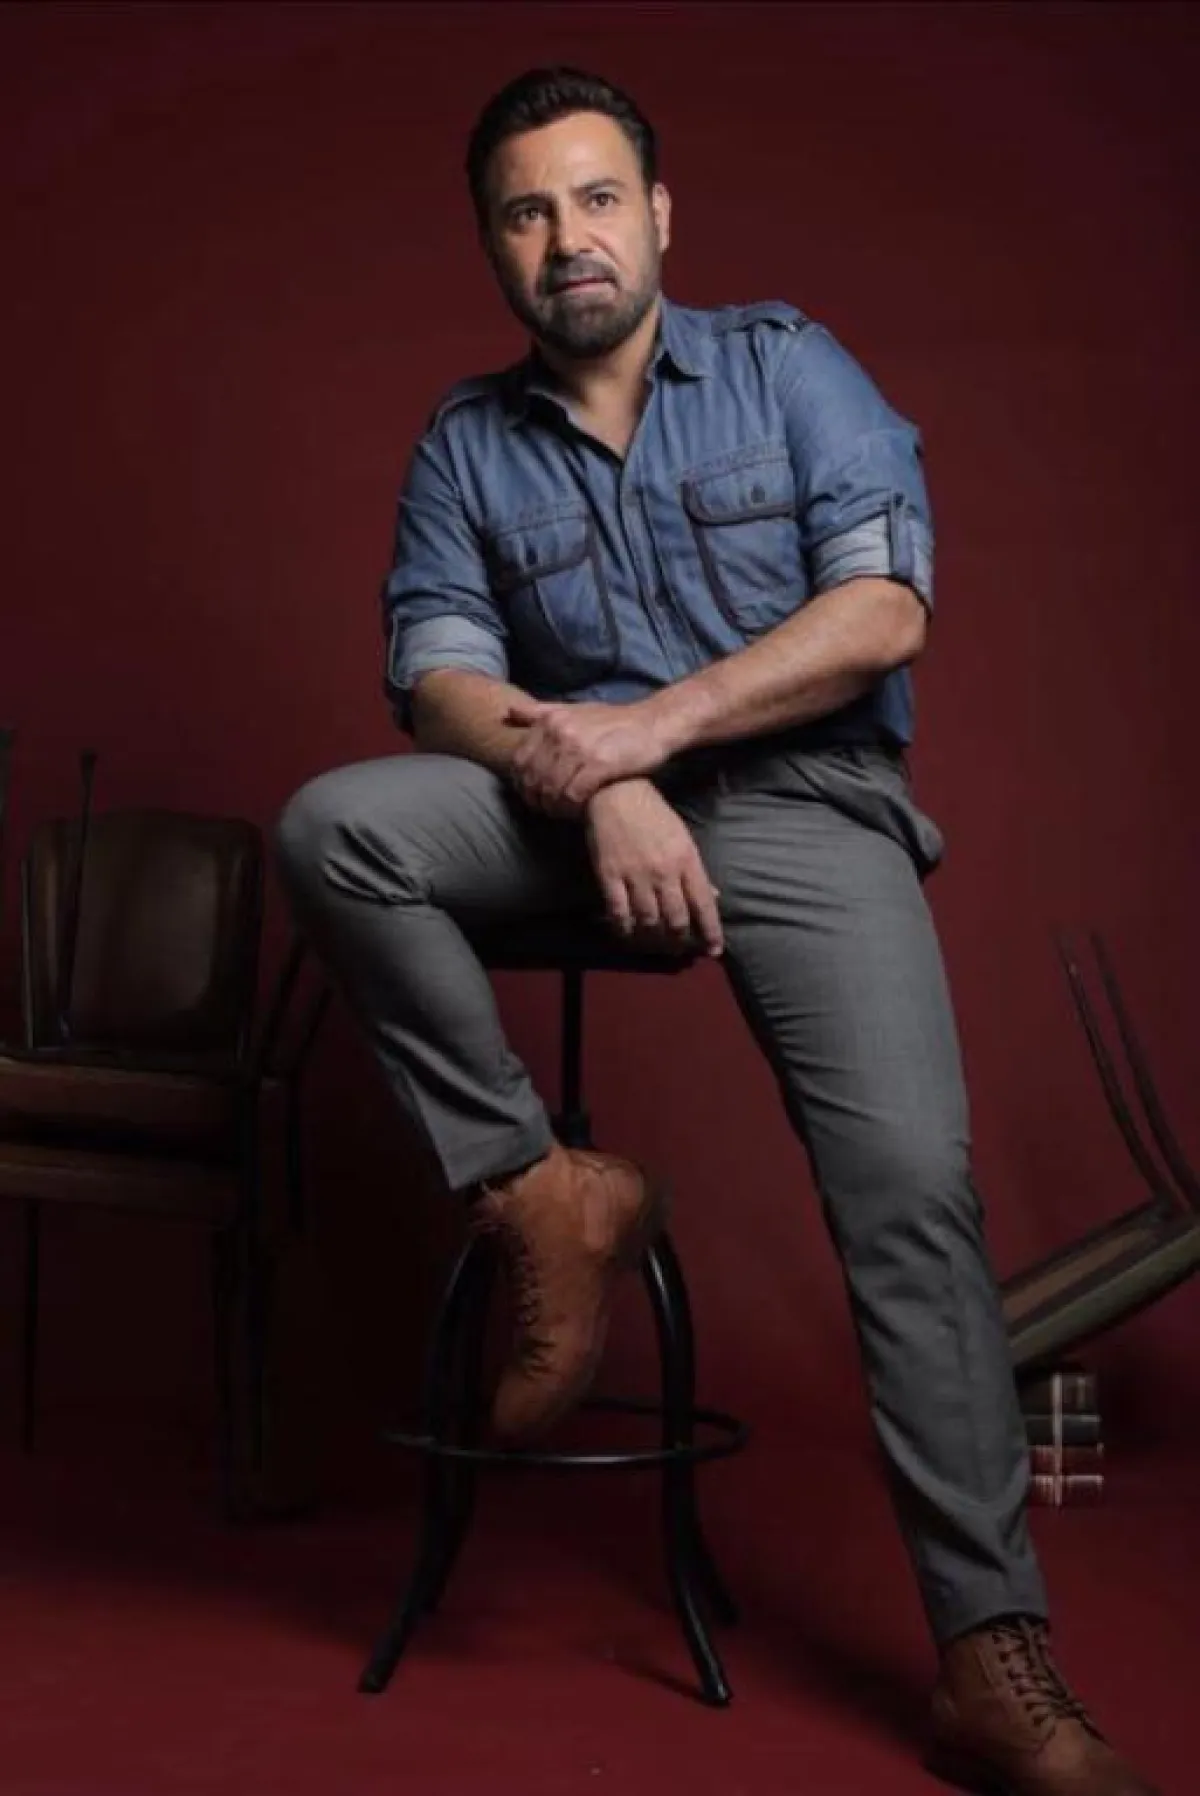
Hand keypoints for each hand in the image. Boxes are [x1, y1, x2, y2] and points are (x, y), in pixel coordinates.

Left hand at [505, 697, 671, 813]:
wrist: (653, 724)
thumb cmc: (612, 721)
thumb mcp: (574, 710)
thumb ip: (540, 712)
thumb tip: (507, 712)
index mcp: (552, 720)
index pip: (520, 761)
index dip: (522, 785)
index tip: (532, 796)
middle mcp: (562, 732)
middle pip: (534, 778)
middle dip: (536, 800)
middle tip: (546, 810)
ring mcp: (581, 749)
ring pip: (551, 789)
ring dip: (554, 808)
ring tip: (561, 813)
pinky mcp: (600, 765)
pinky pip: (574, 795)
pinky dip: (572, 808)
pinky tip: (578, 811)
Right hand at [584, 780, 723, 957]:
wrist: (615, 792)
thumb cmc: (654, 814)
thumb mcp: (683, 838)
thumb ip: (696, 870)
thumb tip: (713, 896)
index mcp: (686, 860)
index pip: (704, 904)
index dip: (711, 931)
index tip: (715, 949)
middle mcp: (663, 872)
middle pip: (676, 919)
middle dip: (681, 941)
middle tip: (680, 949)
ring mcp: (635, 875)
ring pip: (648, 921)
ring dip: (653, 939)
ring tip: (656, 944)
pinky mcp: (609, 876)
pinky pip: (619, 913)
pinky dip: (624, 928)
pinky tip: (628, 933)